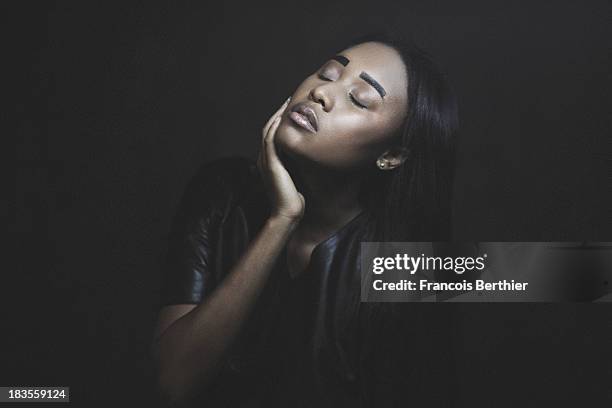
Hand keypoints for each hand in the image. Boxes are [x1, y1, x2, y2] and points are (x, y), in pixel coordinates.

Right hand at [256, 97, 304, 221]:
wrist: (287, 214)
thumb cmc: (296, 199)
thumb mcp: (298, 176)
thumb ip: (300, 164)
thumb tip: (314, 154)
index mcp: (270, 160)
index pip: (273, 134)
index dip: (281, 119)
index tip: (293, 108)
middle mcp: (265, 158)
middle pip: (269, 128)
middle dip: (279, 112)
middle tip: (290, 99)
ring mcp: (266, 160)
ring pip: (268, 130)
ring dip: (277, 114)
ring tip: (288, 102)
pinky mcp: (270, 164)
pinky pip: (270, 140)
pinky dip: (275, 126)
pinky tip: (283, 117)